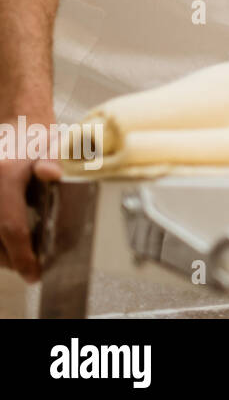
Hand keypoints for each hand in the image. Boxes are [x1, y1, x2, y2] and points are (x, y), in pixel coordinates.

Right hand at [0, 105, 61, 283]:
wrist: (18, 126)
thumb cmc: (38, 139)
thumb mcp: (52, 146)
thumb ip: (53, 161)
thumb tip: (52, 173)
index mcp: (5, 176)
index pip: (11, 226)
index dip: (23, 254)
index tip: (34, 273)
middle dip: (14, 258)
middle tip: (31, 267)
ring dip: (3, 252)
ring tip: (22, 255)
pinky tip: (10, 243)